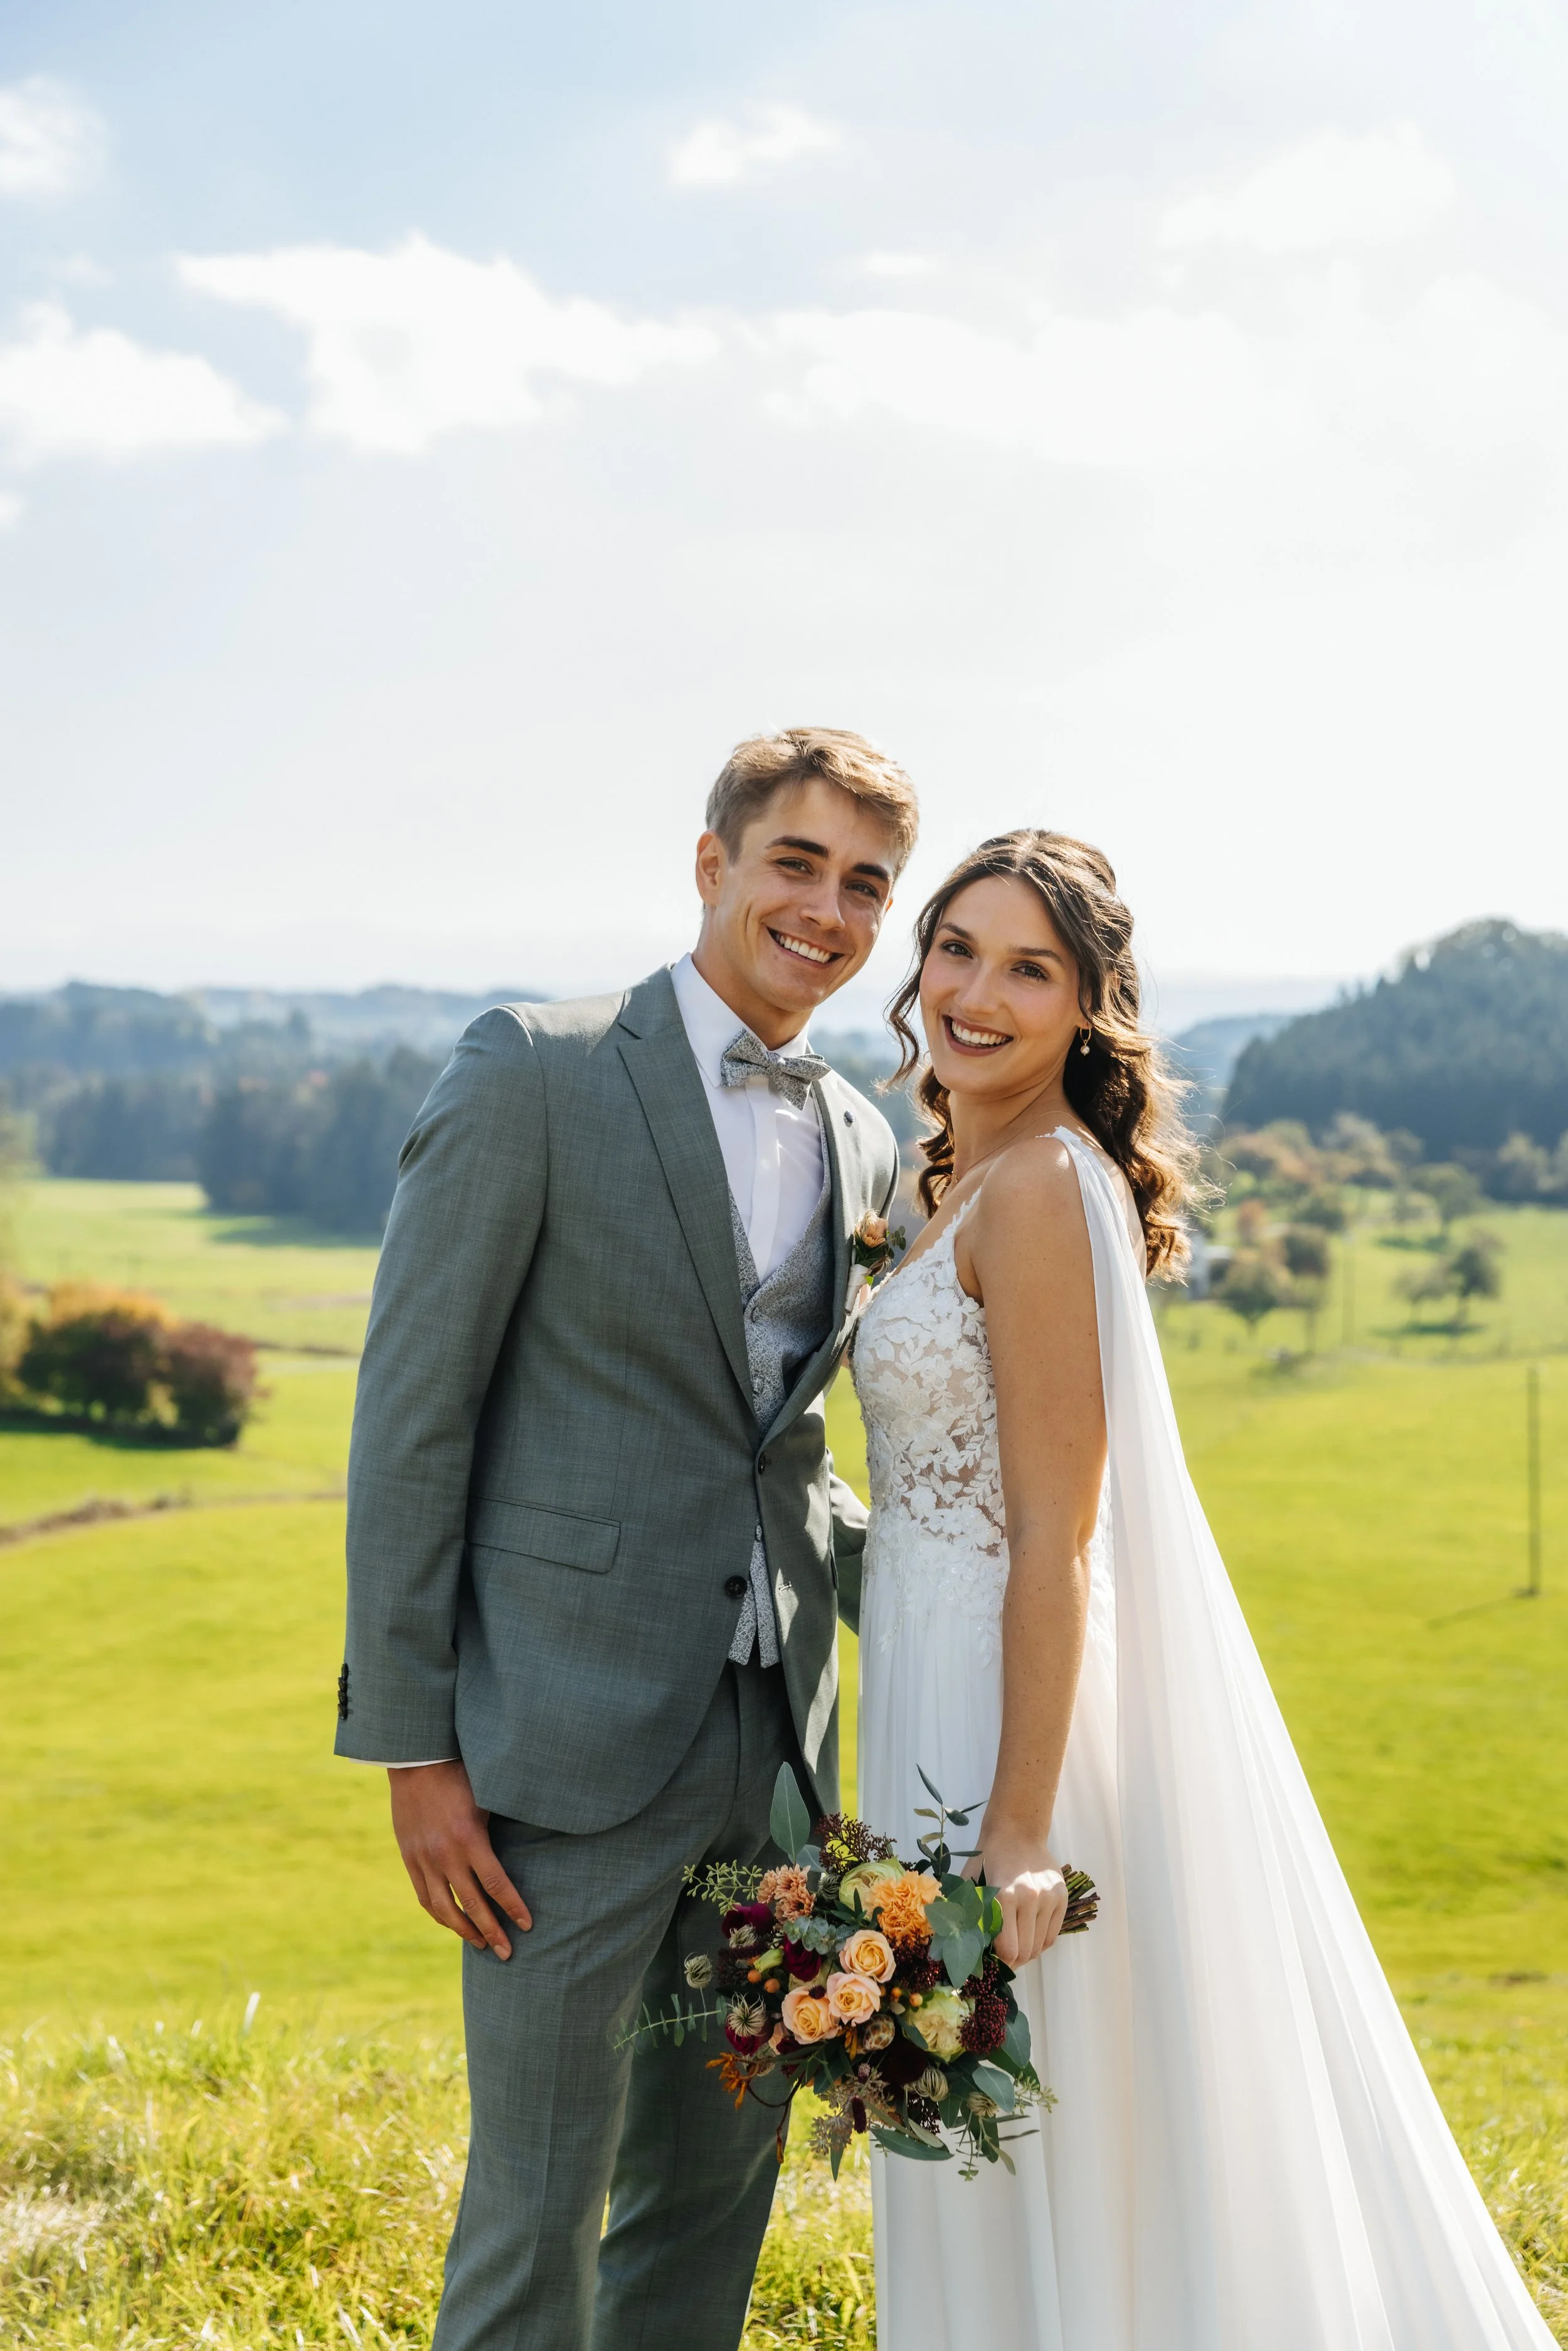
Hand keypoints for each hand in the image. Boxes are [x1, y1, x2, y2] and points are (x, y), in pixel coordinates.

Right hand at [388, 1759, 531, 1957]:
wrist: (416, 1762)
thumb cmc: (461, 1775)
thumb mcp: (488, 1798)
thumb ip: (503, 1828)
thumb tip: (533, 1846)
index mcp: (470, 1839)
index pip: (496, 1885)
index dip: (513, 1908)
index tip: (527, 1926)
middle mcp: (445, 1855)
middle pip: (471, 1905)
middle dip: (492, 1932)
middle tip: (507, 1953)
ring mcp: (424, 1860)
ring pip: (444, 1908)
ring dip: (464, 1930)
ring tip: (481, 1944)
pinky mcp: (409, 1859)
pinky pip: (425, 1897)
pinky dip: (440, 1915)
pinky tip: (453, 1923)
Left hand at [969, 1822, 1066, 1967]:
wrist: (1017, 1830)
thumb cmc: (988, 1857)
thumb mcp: (969, 1882)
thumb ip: (965, 1913)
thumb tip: (955, 1946)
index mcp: (1004, 1897)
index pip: (1008, 1949)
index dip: (1000, 1962)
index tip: (992, 1963)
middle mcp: (1030, 1899)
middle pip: (1026, 1951)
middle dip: (1014, 1962)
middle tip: (1004, 1960)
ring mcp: (1049, 1898)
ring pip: (1041, 1945)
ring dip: (1028, 1954)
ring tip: (1017, 1949)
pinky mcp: (1061, 1897)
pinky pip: (1053, 1934)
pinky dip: (1041, 1943)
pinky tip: (1030, 1939)